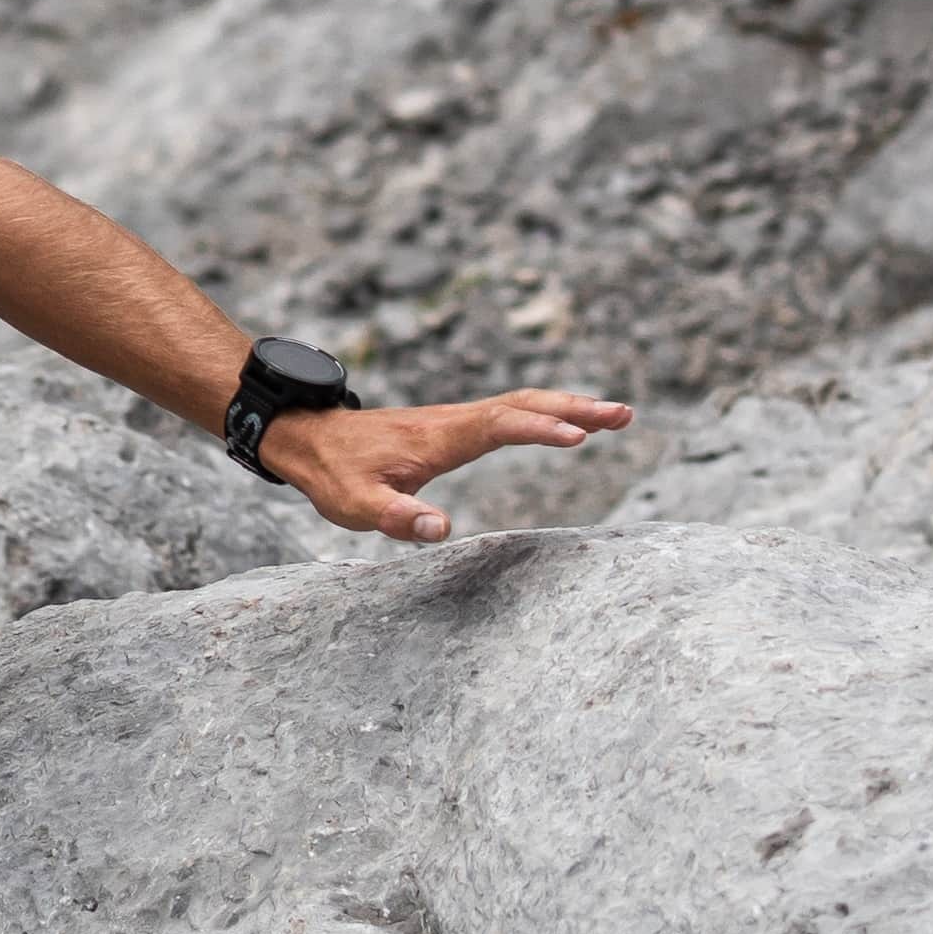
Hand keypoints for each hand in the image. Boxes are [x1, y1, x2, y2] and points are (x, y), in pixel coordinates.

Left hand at [261, 389, 633, 543]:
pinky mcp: (453, 426)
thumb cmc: (334, 474)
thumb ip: (397, 518)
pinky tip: (565, 419)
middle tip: (625, 414)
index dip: (539, 428)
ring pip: (519, 403)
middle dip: (575, 407)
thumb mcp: (357, 505)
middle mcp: (453, 420)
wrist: (308, 439)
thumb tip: (443, 530)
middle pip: (523, 404)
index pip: (499, 425)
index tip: (579, 434)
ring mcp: (454, 420)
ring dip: (567, 405)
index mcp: (438, 437)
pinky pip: (508, 412)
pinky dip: (543, 411)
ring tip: (615, 415)